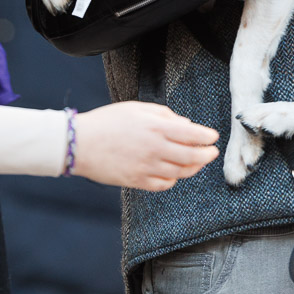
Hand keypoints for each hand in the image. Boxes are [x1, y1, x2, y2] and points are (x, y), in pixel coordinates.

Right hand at [71, 101, 219, 190]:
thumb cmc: (108, 122)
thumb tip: (185, 124)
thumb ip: (164, 115)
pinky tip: (174, 173)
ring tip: (197, 163)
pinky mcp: (138, 181)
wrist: (80, 143)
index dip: (207, 137)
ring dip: (193, 168)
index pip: (193, 134)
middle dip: (207, 155)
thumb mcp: (138, 109)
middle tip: (212, 153)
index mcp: (157, 127)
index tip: (213, 137)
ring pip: (181, 172)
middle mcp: (155, 149)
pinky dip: (174, 179)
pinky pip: (164, 185)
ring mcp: (147, 167)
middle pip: (192, 156)